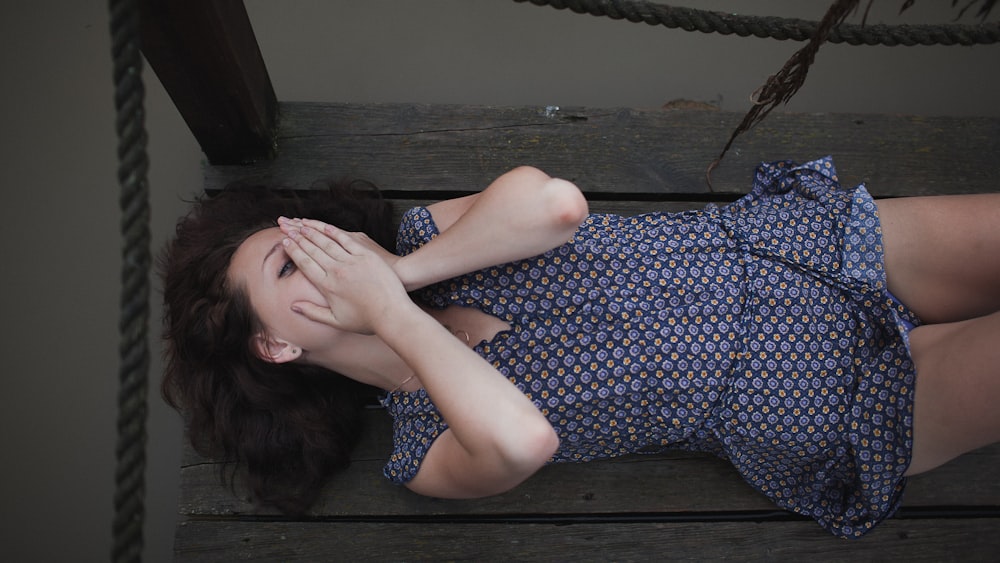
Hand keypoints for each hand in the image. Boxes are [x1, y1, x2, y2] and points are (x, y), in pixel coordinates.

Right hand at [281, 221, 410, 334]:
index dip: (294, 251)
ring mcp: (352, 262)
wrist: (392, 313)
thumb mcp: (336, 321)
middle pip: (313, 250)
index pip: (305, 264)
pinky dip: (335, 233)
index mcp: (327, 286)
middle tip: (288, 228)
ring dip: (313, 232)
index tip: (285, 242)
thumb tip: (293, 306)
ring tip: (302, 225)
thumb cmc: (365, 320)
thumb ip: (313, 312)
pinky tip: (325, 226)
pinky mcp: (366, 256)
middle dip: (299, 237)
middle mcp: (337, 271)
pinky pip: (347, 241)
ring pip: (328, 243)